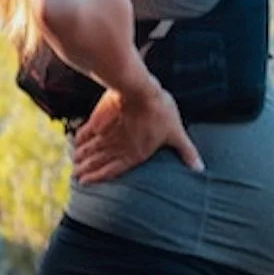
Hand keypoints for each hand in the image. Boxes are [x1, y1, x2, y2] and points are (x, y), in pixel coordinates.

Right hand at [71, 79, 203, 183]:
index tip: (84, 183)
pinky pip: (85, 133)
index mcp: (134, 154)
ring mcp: (106, 134)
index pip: (112, 170)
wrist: (139, 90)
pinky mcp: (98, 119)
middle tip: (74, 176)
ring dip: (80, 157)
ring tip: (73, 163)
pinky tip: (74, 143)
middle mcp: (116, 147)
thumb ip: (186, 152)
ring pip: (89, 150)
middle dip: (85, 170)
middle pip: (96, 162)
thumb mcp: (176, 133)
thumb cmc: (161, 112)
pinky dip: (79, 139)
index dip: (97, 178)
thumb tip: (200, 168)